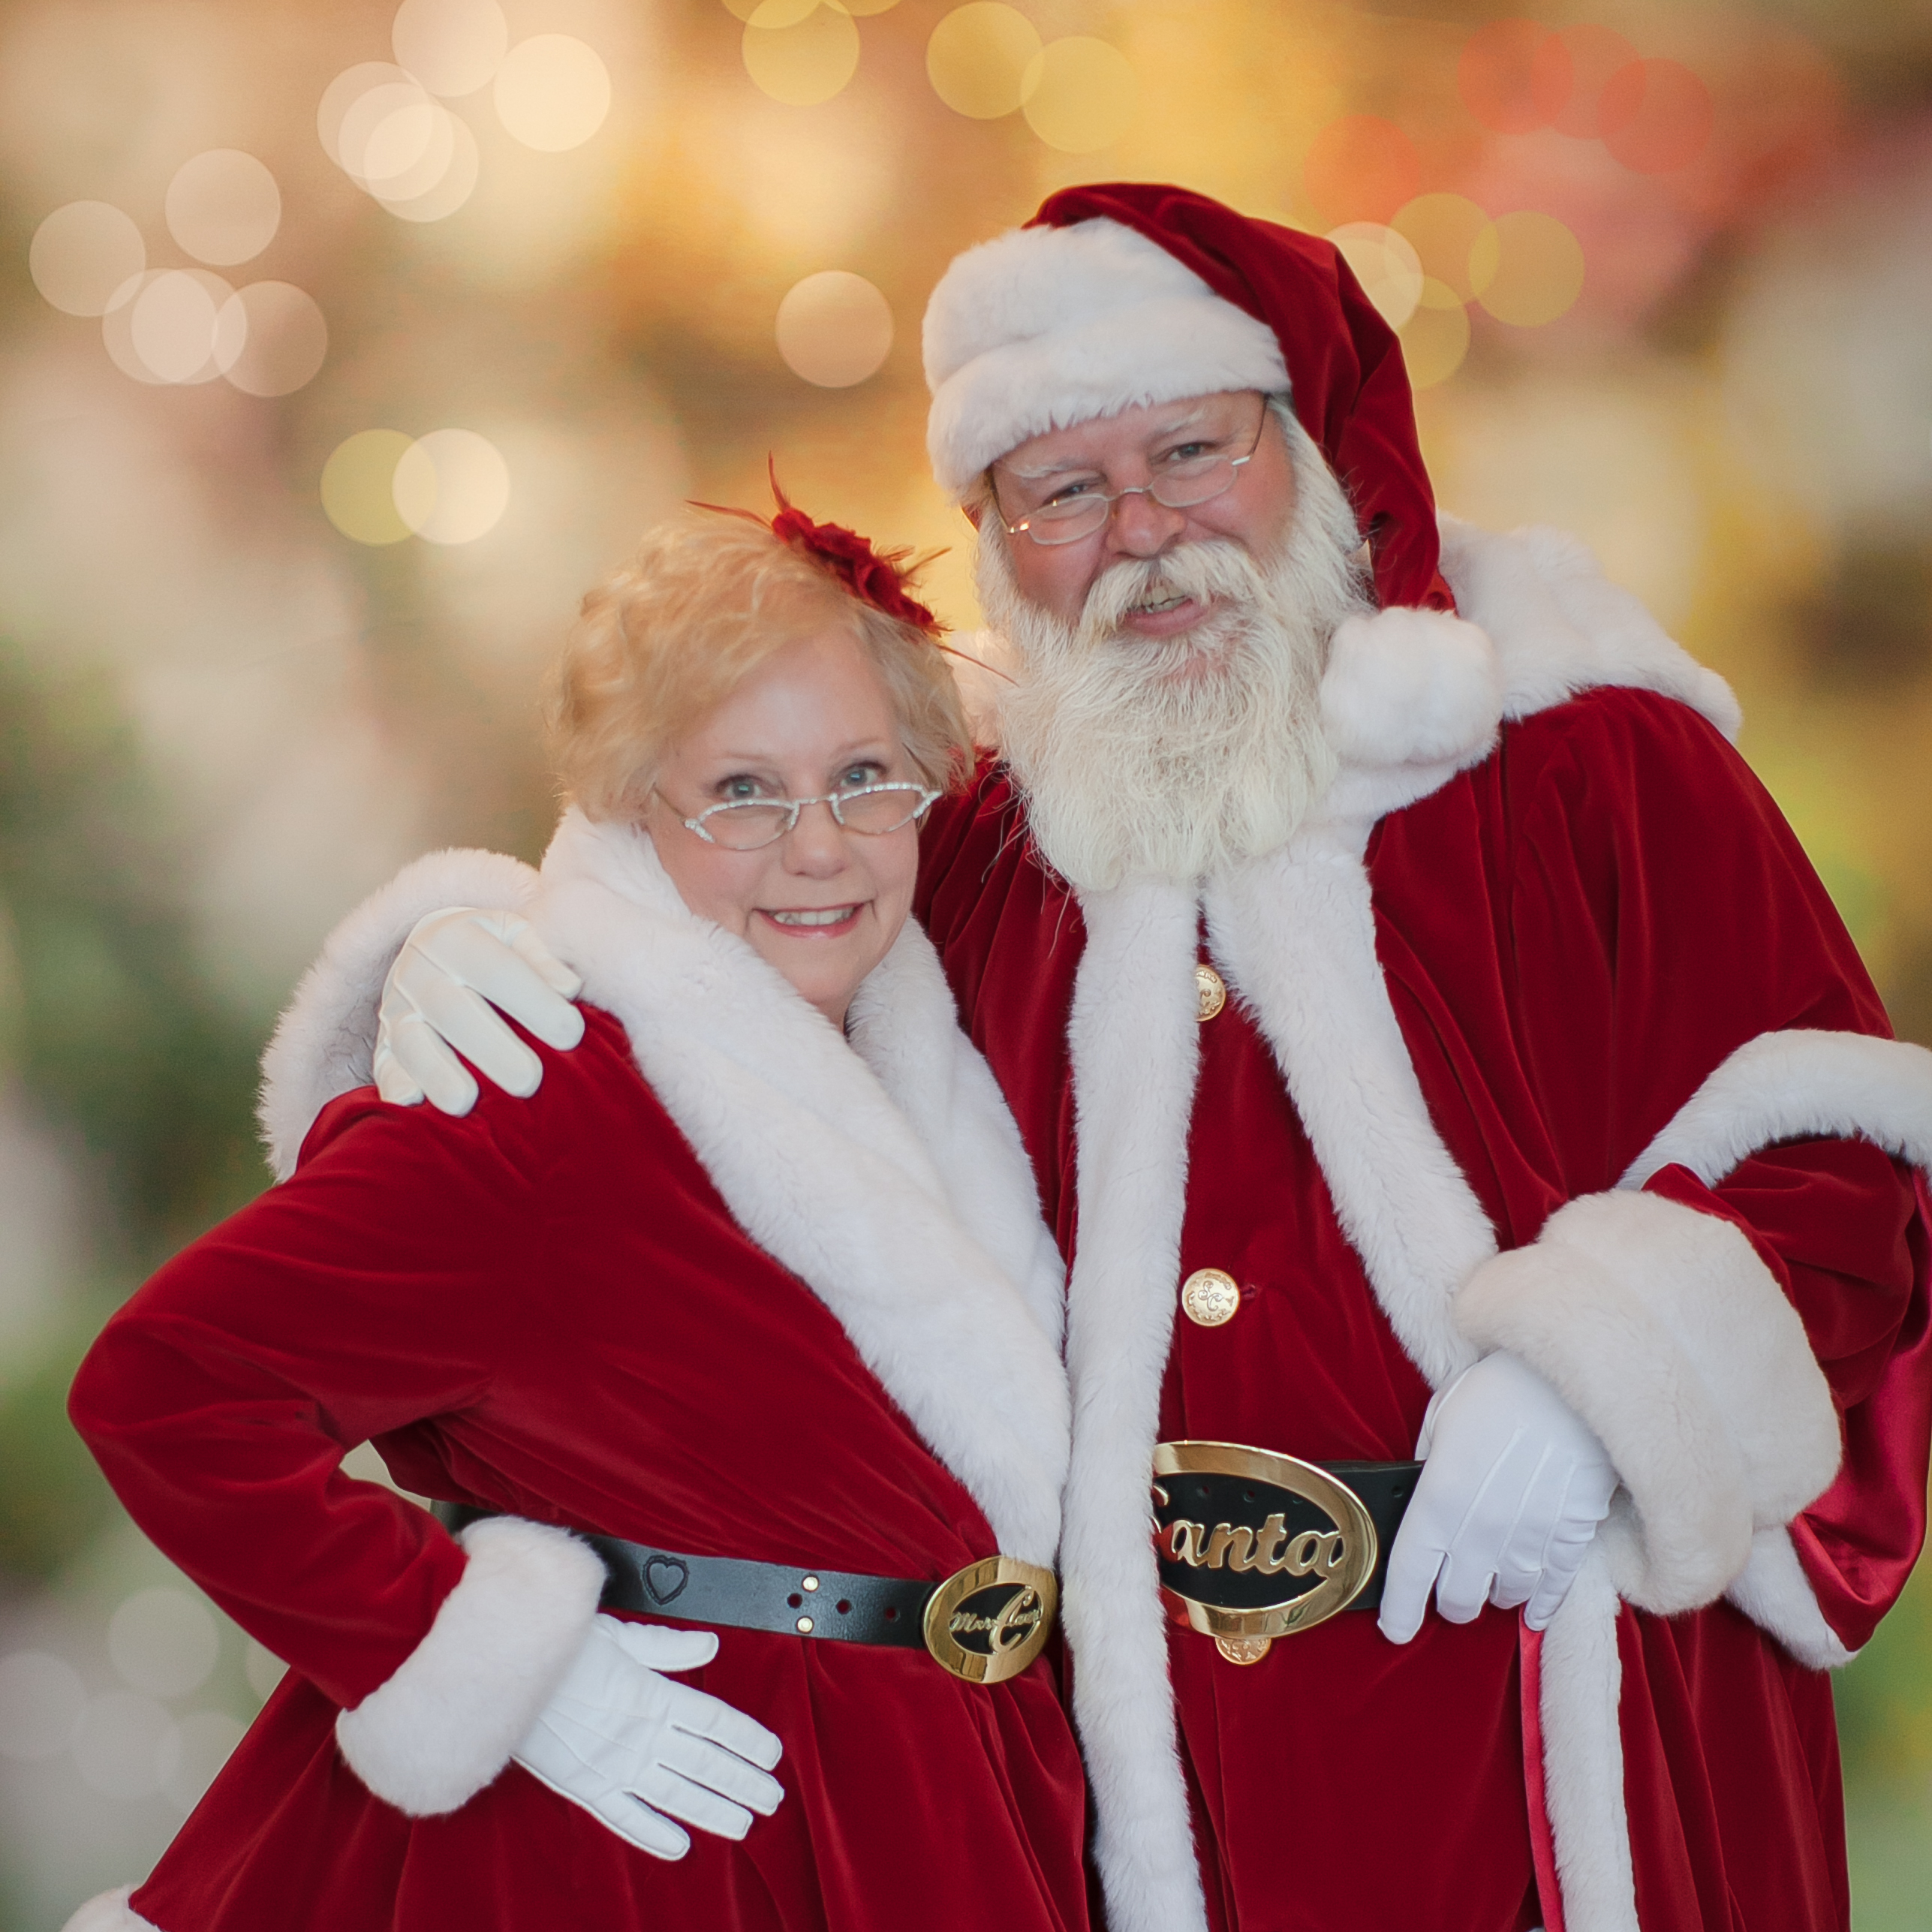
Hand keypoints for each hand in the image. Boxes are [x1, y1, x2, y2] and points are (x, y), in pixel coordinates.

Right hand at [374, 907, 584, 1114]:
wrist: (433, 951)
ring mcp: (395, 1009)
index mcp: (453, 935)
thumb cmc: (494, 949)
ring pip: (412, 1042)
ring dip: (438, 1073)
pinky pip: (382, 1066)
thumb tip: (568, 988)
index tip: (572, 1034)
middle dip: (492, 1047)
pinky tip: (411, 1105)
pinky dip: (394, 1085)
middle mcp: (416, 970)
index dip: (534, 1001)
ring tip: (465, 1103)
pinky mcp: (383, 1045)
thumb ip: (543, 958)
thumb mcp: (518, 937)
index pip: (495, 968)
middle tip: (530, 1081)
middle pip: (452, 1010)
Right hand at [512, 1615, 784, 1857]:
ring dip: (711, 1811)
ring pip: (675, 1794)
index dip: (746, 1739)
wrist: (504, 1673)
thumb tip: (710, 1645)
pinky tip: (679, 1847)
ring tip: (744, 1824)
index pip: (714, 1721)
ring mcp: (615, 1764)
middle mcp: (641, 1734)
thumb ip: (668, 1647)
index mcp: (653, 1695)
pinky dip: (652, 1834)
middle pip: (704, 1763)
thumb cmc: (561, 1647)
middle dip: (742, 1782)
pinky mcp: (585, 1785)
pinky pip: (624, 1817)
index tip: (772, 1755)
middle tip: (772, 1798)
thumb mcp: (620, 1636)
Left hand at [1378, 1350, 1616, 1642]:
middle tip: (1450, 1589)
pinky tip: (1533, 1610)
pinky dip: (1541, 1606)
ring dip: (1495, 1594)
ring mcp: (1528, 1541)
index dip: (1399, 1611)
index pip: (1410, 1575)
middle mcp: (1480, 1532)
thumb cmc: (1500, 1391)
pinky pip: (1553, 1591)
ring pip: (1505, 1598)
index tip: (1394, 1630)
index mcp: (1438, 1500)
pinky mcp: (1572, 1540)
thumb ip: (1426, 1465)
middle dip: (1451, 1601)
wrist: (1572, 1381)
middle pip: (1459, 1599)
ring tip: (1492, 1578)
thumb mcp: (1441, 1418)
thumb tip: (1421, 1497)